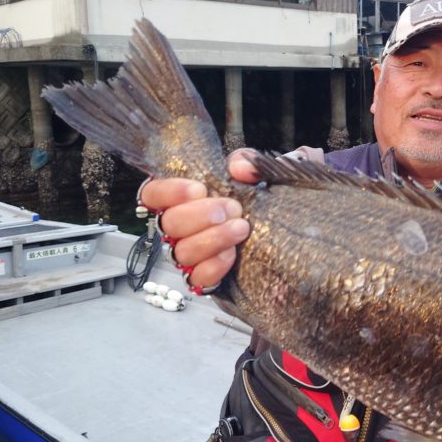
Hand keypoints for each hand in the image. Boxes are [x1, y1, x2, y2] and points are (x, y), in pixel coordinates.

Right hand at [139, 151, 255, 289]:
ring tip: (240, 228)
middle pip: (168, 224)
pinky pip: (197, 279)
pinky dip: (214, 266)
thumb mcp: (261, 171)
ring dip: (212, 239)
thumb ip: (248, 161)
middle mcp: (182, 227)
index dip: (169, 192)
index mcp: (185, 198)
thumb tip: (238, 167)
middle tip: (232, 208)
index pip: (153, 194)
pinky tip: (232, 253)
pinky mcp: (207, 277)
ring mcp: (192, 254)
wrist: (289, 227)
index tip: (200, 189)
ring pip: (182, 253)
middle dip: (200, 215)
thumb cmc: (266, 196)